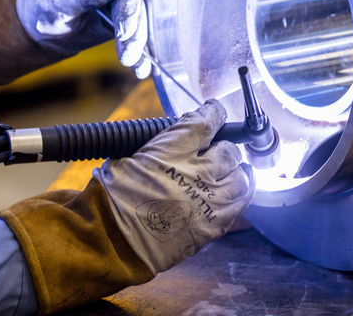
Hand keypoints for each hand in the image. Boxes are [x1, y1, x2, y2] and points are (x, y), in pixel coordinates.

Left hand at [16, 0, 149, 77]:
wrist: (35, 25)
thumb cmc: (40, 3)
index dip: (128, 3)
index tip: (123, 30)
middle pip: (135, 0)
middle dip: (134, 29)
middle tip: (127, 54)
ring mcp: (117, 0)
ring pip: (138, 19)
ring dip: (138, 42)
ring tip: (131, 63)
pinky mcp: (119, 20)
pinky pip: (134, 34)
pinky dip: (140, 52)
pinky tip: (141, 68)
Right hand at [92, 100, 254, 273]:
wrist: (111, 241)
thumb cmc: (113, 197)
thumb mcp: (130, 155)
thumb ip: (162, 144)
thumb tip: (180, 138)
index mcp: (173, 150)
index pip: (207, 121)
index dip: (214, 113)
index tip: (214, 111)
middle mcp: (196, 173)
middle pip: (230, 151)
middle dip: (224, 148)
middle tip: (216, 151)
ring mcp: (208, 202)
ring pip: (241, 179)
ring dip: (236, 173)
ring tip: (229, 172)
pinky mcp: (212, 227)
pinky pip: (238, 206)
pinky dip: (236, 197)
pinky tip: (229, 195)